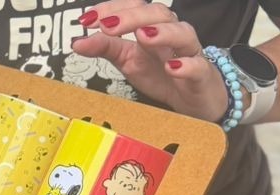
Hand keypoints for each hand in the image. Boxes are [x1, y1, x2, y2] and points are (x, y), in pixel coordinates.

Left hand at [71, 0, 229, 121]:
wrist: (193, 99)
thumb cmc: (161, 74)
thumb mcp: (128, 61)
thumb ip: (105, 48)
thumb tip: (77, 42)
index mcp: (152, 27)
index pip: (135, 7)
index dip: (112, 8)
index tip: (87, 19)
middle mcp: (172, 34)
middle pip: (158, 14)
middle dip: (131, 17)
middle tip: (107, 26)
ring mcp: (189, 53)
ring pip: (182, 33)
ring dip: (162, 33)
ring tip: (142, 36)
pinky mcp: (202, 76)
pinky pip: (198, 66)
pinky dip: (186, 65)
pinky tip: (172, 67)